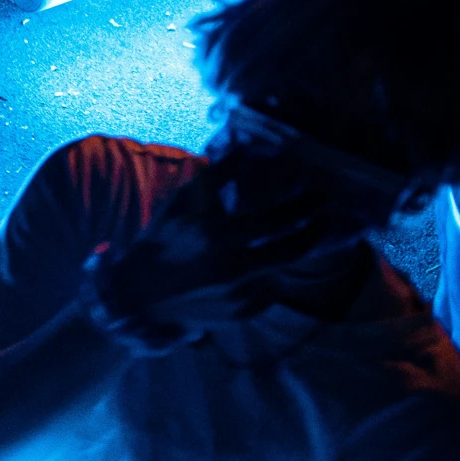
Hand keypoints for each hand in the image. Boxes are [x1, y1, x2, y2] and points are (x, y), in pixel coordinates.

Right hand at [85, 158, 352, 351]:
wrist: (136, 297)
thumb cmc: (159, 243)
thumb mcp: (181, 204)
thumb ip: (216, 176)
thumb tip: (244, 147)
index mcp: (216, 234)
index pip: (278, 218)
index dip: (306, 206)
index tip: (322, 196)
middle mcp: (232, 266)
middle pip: (295, 248)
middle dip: (315, 231)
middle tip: (325, 218)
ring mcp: (238, 294)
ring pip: (283, 268)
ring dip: (289, 252)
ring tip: (293, 239)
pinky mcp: (241, 313)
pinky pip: (268, 290)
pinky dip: (265, 276)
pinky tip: (252, 269)